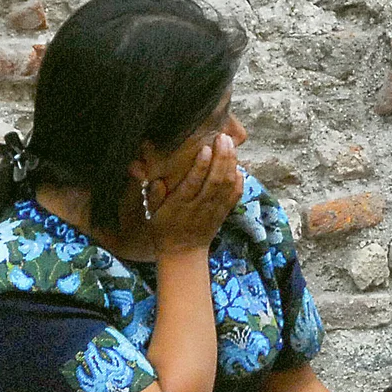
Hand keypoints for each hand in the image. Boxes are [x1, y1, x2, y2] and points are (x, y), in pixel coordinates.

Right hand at [141, 134, 240, 255]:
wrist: (183, 253)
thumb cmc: (164, 229)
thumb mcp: (152, 214)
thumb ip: (154, 195)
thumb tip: (156, 180)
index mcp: (180, 205)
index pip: (193, 183)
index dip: (201, 165)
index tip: (205, 148)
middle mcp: (199, 206)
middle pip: (215, 180)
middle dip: (221, 157)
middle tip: (223, 137)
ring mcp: (214, 210)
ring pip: (227, 185)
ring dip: (231, 163)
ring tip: (231, 144)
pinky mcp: (223, 214)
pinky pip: (235, 197)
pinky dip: (239, 181)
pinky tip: (238, 166)